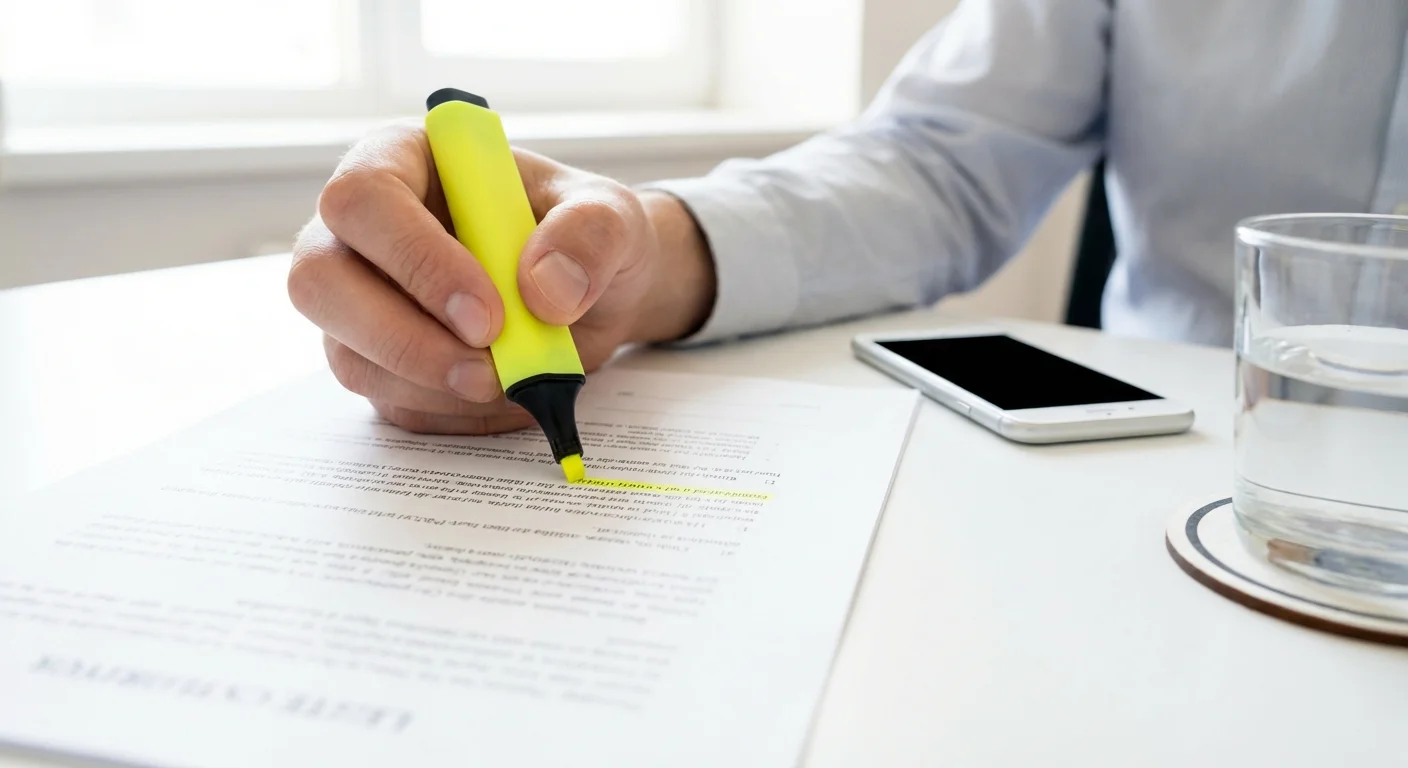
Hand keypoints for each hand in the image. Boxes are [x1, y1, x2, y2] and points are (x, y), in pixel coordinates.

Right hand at [288, 121, 714, 433]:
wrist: (592, 296)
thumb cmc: (584, 236)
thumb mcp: (613, 216)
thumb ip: (590, 235)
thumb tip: (545, 289)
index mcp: (403, 161)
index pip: (366, 198)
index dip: (416, 259)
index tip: (488, 313)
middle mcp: (360, 231)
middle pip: (319, 280)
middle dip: (405, 337)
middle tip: (489, 368)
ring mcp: (358, 302)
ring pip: (348, 354)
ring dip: (432, 384)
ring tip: (511, 381)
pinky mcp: (376, 362)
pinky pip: (386, 400)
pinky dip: (447, 410)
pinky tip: (502, 394)